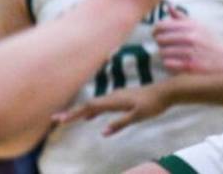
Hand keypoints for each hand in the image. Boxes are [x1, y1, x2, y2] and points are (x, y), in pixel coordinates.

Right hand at [51, 83, 168, 134]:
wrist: (166, 91)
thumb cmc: (153, 104)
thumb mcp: (138, 116)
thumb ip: (121, 123)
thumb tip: (103, 132)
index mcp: (114, 100)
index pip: (90, 107)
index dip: (74, 114)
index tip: (59, 119)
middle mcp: (113, 96)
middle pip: (88, 104)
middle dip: (72, 112)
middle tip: (56, 120)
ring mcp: (117, 96)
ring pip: (94, 104)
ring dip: (81, 111)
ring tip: (68, 119)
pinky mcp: (121, 98)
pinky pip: (102, 105)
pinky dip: (92, 110)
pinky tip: (90, 117)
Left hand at [154, 7, 222, 74]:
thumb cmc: (210, 40)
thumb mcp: (198, 25)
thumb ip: (181, 17)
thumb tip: (168, 7)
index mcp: (190, 26)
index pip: (162, 26)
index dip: (156, 30)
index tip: (157, 33)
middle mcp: (190, 38)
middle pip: (160, 39)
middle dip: (160, 42)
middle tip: (163, 44)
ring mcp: (189, 52)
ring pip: (163, 52)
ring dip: (164, 53)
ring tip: (170, 53)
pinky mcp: (190, 66)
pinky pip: (168, 64)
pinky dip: (168, 63)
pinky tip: (174, 61)